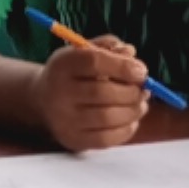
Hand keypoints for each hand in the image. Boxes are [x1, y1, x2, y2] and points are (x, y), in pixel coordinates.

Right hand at [37, 35, 153, 151]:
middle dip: (132, 92)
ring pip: (107, 117)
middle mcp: (59, 93)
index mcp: (62, 64)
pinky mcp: (73, 140)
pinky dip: (127, 128)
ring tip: (140, 104)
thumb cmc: (74, 73)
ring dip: (133, 110)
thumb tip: (130, 54)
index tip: (142, 71)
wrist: (44, 101)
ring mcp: (64, 120)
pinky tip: (130, 119)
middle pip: (103, 92)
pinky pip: (107, 138)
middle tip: (144, 90)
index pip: (94, 62)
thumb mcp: (86, 51)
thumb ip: (110, 47)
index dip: (123, 66)